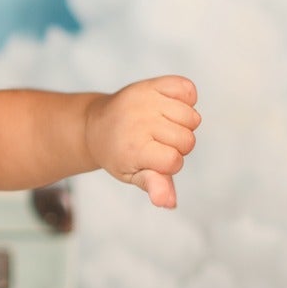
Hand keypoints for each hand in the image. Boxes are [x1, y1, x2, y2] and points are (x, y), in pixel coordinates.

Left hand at [84, 76, 199, 209]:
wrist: (94, 126)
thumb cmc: (117, 154)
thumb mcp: (131, 175)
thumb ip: (153, 186)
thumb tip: (169, 203)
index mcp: (133, 148)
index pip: (175, 161)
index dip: (169, 164)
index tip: (152, 160)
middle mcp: (139, 121)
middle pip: (188, 140)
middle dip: (178, 146)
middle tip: (156, 142)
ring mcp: (145, 99)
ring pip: (192, 117)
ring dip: (184, 124)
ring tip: (162, 126)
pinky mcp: (151, 84)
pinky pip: (188, 89)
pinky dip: (186, 98)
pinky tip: (169, 107)